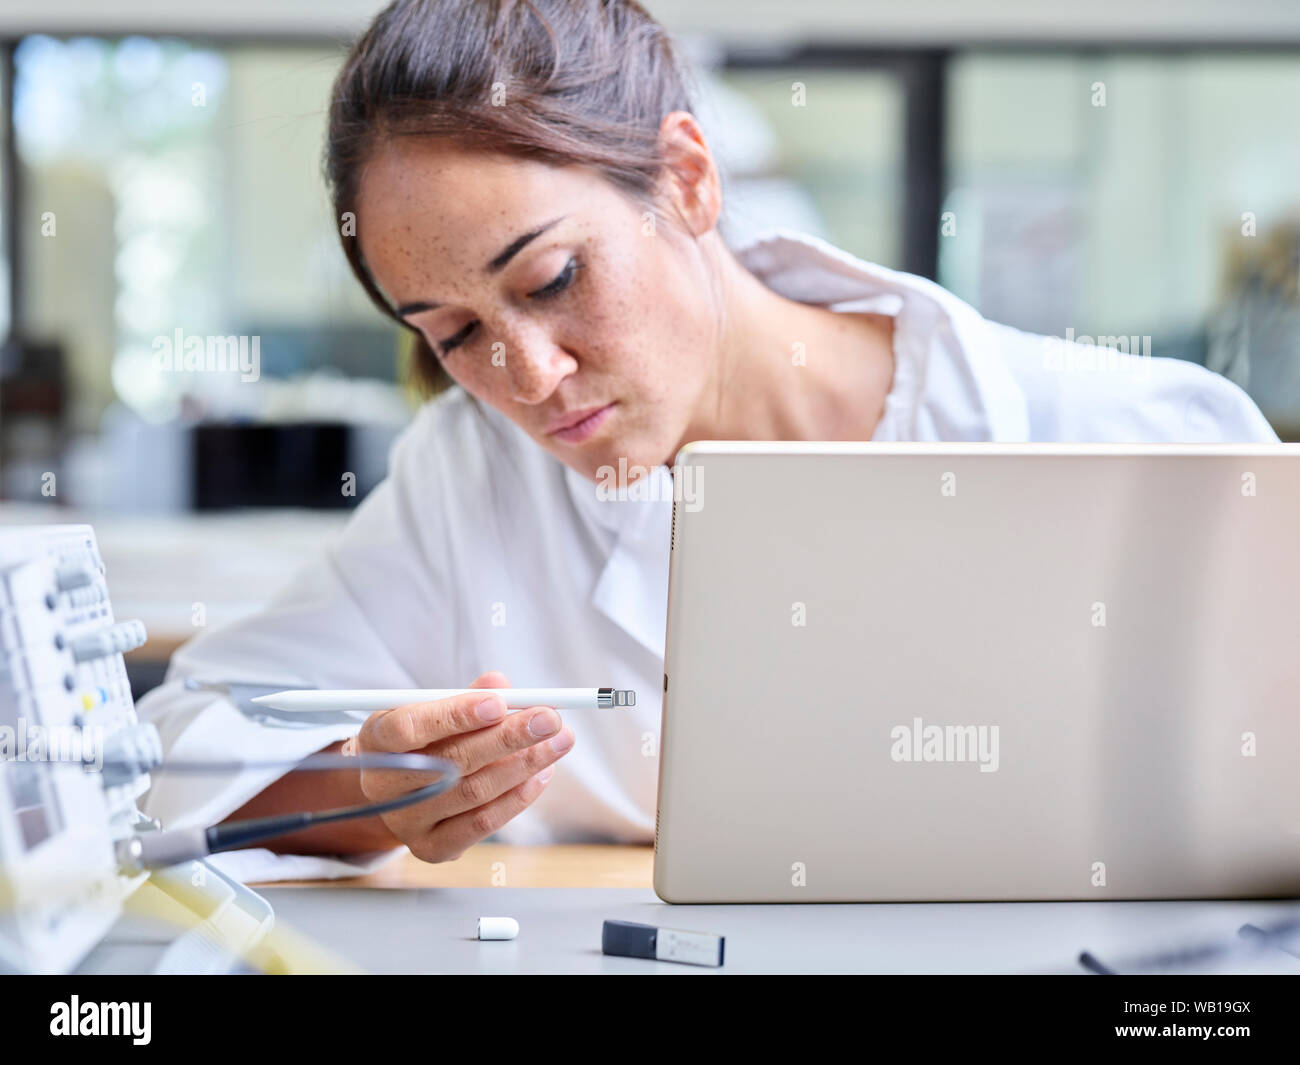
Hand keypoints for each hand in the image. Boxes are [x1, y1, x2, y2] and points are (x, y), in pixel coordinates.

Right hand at [353, 671, 574, 861]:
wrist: (401, 791)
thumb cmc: (423, 740)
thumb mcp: (434, 709)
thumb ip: (466, 697)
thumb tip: (500, 684)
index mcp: (376, 739)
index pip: (409, 727)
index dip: (456, 715)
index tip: (501, 702)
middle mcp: (383, 785)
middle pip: (451, 761)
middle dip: (509, 737)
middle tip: (549, 718)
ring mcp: (406, 821)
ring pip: (473, 792)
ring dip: (524, 764)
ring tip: (559, 741)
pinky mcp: (431, 848)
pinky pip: (482, 823)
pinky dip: (518, 797)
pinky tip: (542, 774)